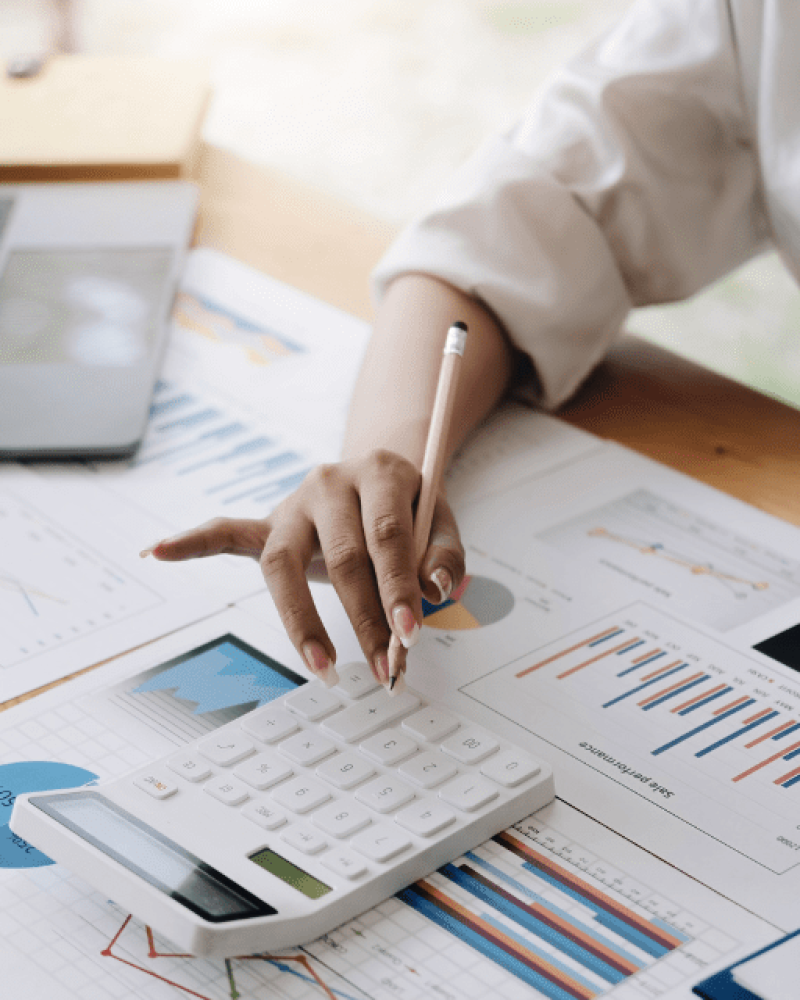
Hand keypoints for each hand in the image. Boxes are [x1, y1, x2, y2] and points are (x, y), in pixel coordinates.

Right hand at [142, 450, 465, 687]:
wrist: (377, 470)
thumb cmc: (408, 505)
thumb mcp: (441, 519)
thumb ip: (444, 553)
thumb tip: (435, 589)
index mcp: (379, 475)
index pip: (385, 537)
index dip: (396, 587)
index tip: (410, 634)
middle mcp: (329, 483)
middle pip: (340, 556)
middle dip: (363, 618)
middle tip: (383, 667)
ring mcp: (293, 504)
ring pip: (283, 562)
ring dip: (302, 621)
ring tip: (321, 666)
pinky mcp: (269, 524)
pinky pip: (226, 531)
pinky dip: (193, 542)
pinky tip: (159, 551)